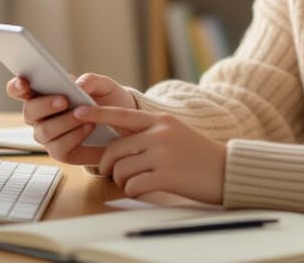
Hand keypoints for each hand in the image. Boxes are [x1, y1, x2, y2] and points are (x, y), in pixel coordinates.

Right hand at [5, 73, 135, 165]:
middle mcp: (41, 117)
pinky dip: (74, 136)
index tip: (23, 82)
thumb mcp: (104, 86)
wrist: (125, 126)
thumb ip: (92, 80)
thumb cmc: (108, 102)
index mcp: (43, 94)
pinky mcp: (61, 153)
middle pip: (29, 112)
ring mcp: (49, 136)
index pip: (19, 90)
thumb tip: (78, 83)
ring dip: (63, 122)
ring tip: (83, 114)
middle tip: (63, 100)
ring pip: (43, 132)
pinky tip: (88, 127)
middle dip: (44, 105)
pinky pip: (58, 148)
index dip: (16, 86)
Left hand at [74, 106, 226, 204]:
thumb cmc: (198, 154)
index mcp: (160, 120)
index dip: (96, 114)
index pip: (121, 114)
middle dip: (108, 165)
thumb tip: (118, 145)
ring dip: (121, 180)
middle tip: (111, 172)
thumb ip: (149, 132)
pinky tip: (143, 189)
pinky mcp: (166, 176)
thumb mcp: (175, 132)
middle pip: (115, 149)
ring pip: (121, 169)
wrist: (227, 170)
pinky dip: (132, 191)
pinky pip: (133, 186)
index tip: (77, 113)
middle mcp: (159, 134)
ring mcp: (163, 155)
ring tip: (133, 181)